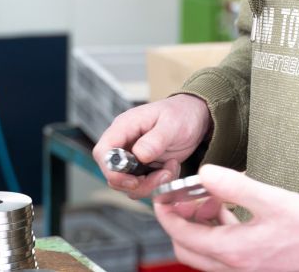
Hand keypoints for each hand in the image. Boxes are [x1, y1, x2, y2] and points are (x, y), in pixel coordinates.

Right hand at [92, 94, 211, 198]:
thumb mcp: (171, 123)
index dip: (112, 170)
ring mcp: (133, 157)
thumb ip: (155, 139)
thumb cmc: (180, 113)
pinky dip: (158, 184)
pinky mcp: (144, 168)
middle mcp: (124, 143)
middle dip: (137, 183)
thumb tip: (138, 155)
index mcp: (124, 127)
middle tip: (163, 175)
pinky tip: (172, 169)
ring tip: (171, 168)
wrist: (194, 117)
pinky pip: (143, 185)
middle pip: (114, 174)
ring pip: (128, 184)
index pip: (103, 152)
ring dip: (151, 184)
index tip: (133, 181)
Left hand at [154, 164, 298, 271]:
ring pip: (204, 250)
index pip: (183, 235)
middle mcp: (232, 267)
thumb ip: (234, 186)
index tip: (161, 197)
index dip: (167, 215)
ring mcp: (241, 269)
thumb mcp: (270, 199)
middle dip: (180, 220)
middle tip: (184, 196)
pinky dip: (217, 230)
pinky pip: (221, 250)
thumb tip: (204, 172)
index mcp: (233, 251)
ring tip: (211, 196)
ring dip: (200, 224)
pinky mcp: (251, 265)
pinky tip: (228, 208)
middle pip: (187, 248)